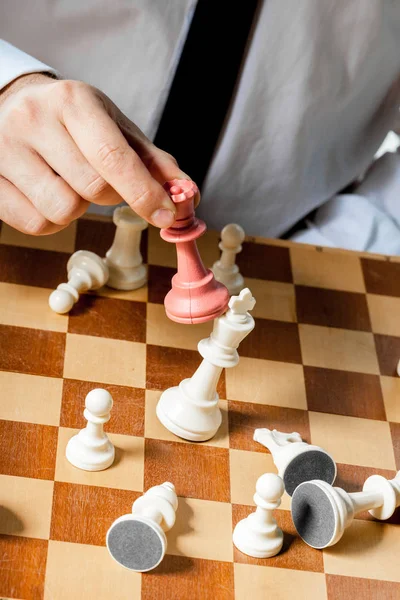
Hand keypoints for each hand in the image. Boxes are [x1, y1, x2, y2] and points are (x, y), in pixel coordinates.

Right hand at [0, 73, 192, 234]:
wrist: (13, 108)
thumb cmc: (73, 121)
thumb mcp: (115, 128)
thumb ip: (153, 162)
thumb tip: (188, 193)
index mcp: (72, 101)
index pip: (113, 157)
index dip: (144, 193)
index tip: (166, 215)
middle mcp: (32, 120)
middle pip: (91, 191)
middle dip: (108, 196)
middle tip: (101, 181)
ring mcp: (3, 150)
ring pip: (62, 211)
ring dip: (77, 209)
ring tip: (68, 183)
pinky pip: (36, 224)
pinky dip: (52, 220)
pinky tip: (47, 194)